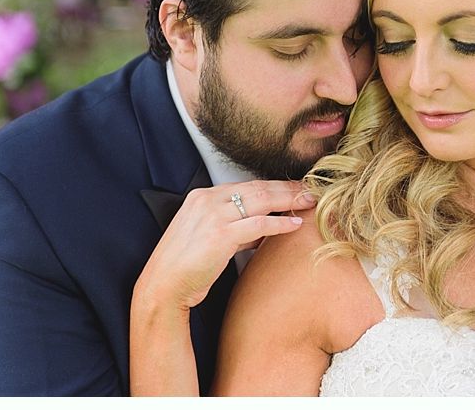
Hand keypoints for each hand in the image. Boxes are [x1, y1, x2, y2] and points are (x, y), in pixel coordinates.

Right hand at [134, 180, 314, 311]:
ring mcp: (213, 215)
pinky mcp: (220, 235)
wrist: (163, 287)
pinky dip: (279, 224)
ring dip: (289, 200)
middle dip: (287, 189)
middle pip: (257, 188)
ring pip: (261, 200)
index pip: (247, 186)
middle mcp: (207, 200)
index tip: (295, 189)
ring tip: (310, 203)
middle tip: (311, 190)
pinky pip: (258, 225)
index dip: (274, 186)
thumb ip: (235, 228)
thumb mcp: (209, 238)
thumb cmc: (185, 268)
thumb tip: (264, 228)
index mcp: (202, 197)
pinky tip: (295, 225)